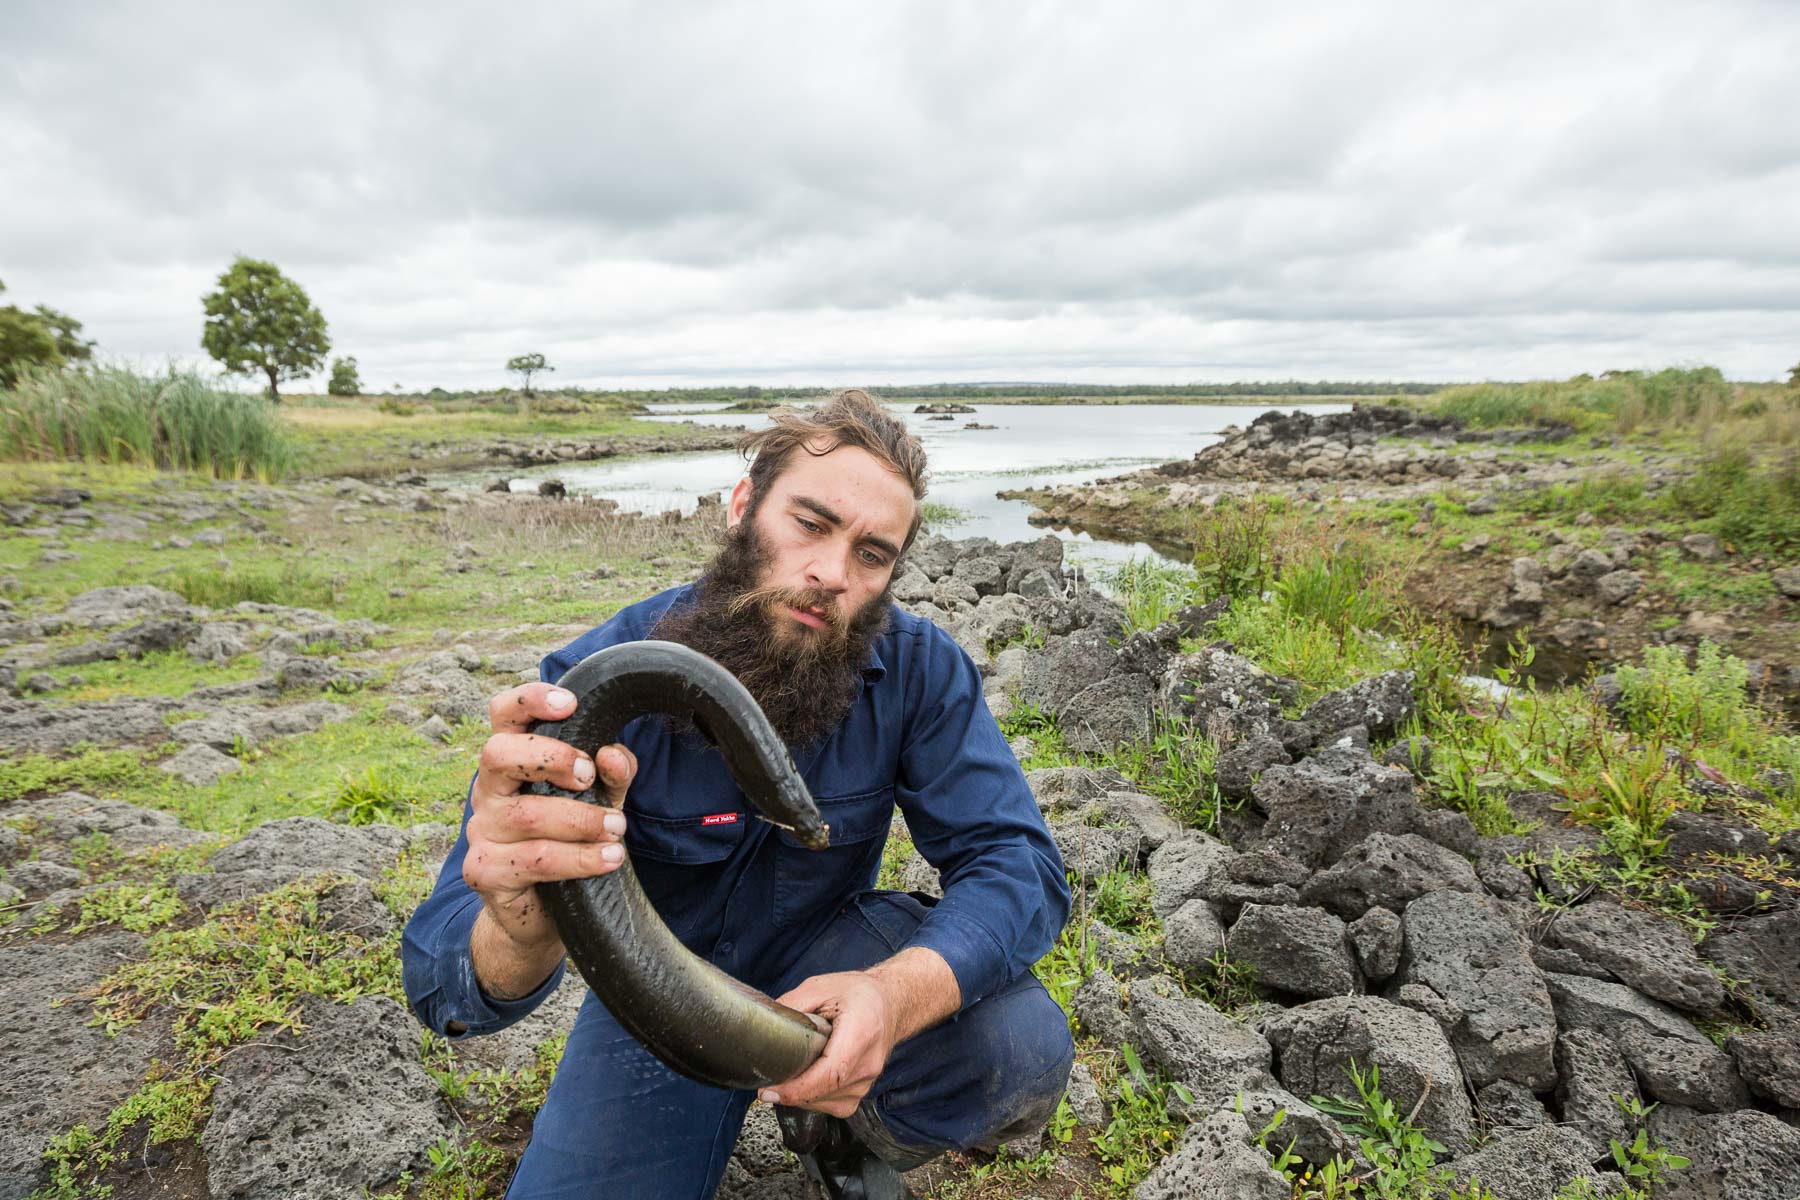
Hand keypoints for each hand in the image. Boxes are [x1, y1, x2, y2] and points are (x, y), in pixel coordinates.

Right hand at [463, 681, 636, 954]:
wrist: (545, 914)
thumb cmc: (571, 840)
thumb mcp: (600, 799)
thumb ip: (612, 774)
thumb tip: (612, 756)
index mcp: (512, 760)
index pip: (504, 715)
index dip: (529, 700)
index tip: (570, 702)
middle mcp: (488, 789)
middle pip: (498, 754)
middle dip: (550, 758)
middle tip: (589, 775)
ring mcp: (481, 831)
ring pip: (527, 815)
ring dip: (581, 820)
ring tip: (618, 829)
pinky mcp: (484, 871)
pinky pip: (534, 860)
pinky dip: (578, 859)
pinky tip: (609, 859)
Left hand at [761, 971, 899, 1117]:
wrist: (891, 1003)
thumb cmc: (859, 994)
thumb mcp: (821, 987)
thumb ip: (792, 1005)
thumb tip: (764, 1026)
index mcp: (861, 1033)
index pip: (831, 1074)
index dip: (799, 1088)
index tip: (772, 1090)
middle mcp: (868, 1063)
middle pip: (826, 1092)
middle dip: (792, 1091)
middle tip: (768, 1080)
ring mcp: (868, 1081)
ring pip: (828, 1103)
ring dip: (803, 1096)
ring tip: (791, 1075)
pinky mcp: (863, 1090)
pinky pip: (835, 1105)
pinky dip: (815, 1098)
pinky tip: (807, 1081)